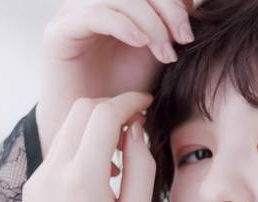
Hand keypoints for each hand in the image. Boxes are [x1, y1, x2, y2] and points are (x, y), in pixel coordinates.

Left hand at [22, 92, 155, 201]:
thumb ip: (142, 167)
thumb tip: (136, 131)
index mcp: (83, 177)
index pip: (104, 115)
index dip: (130, 102)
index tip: (147, 103)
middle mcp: (54, 170)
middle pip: (81, 110)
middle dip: (111, 107)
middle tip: (136, 122)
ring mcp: (39, 176)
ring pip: (67, 127)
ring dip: (96, 125)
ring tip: (121, 153)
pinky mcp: (34, 184)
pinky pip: (59, 149)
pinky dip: (82, 145)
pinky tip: (102, 172)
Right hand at [36, 0, 195, 169]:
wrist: (91, 132)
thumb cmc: (126, 98)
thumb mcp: (158, 59)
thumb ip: (172, 32)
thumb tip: (199, 7)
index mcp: (119, 8)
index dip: (175, 2)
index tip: (190, 33)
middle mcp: (95, 6)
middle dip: (168, 9)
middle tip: (183, 39)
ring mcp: (74, 16)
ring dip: (150, 21)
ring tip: (163, 51)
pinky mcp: (58, 33)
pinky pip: (94, 14)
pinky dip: (123, 24)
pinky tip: (141, 43)